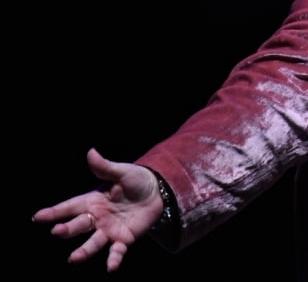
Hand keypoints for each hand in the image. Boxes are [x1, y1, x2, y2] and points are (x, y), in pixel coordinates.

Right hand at [32, 148, 162, 271]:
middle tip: (57, 232)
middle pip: (78, 225)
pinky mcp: (124, 239)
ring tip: (74, 258)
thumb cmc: (136, 180)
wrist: (158, 191)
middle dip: (67, 229)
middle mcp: (97, 218)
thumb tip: (91, 152)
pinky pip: (117, 251)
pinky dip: (113, 259)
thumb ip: (105, 167)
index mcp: (92, 201)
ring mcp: (109, 230)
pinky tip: (111, 267)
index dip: (54, 212)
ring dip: (84, 251)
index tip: (37, 217)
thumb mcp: (121, 172)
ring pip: (93, 242)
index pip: (69, 207)